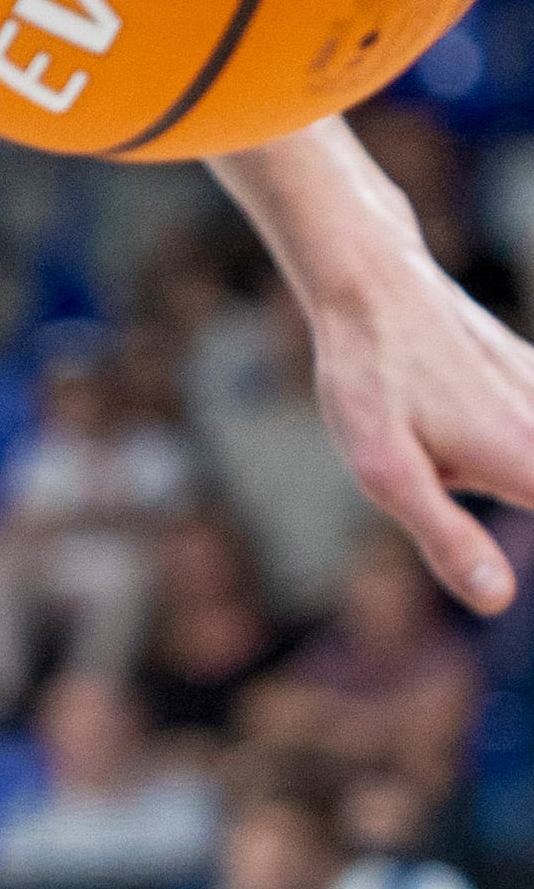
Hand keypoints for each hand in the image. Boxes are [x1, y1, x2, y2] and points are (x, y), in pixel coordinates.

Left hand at [296, 235, 533, 614]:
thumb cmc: (370, 380)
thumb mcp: (386, 471)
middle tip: (445, 476)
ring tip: (436, 451)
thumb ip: (446, 538)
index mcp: (529, 462)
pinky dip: (513, 449)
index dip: (524, 541)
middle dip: (512, 492)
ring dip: (513, 476)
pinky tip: (459, 428)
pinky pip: (532, 429)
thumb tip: (496, 602)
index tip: (486, 534)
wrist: (372, 286)